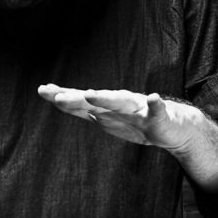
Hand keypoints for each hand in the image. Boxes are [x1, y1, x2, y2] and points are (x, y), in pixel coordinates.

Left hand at [37, 84, 201, 153]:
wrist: (174, 126)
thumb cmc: (138, 121)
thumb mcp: (108, 119)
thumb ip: (86, 110)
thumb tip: (62, 101)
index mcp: (107, 106)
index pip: (80, 101)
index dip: (62, 96)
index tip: (42, 90)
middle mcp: (120, 103)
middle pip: (94, 100)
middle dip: (76, 99)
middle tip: (56, 97)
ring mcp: (139, 109)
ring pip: (121, 103)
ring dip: (106, 99)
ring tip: (90, 95)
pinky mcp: (159, 118)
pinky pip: (157, 111)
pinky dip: (156, 105)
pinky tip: (154, 98)